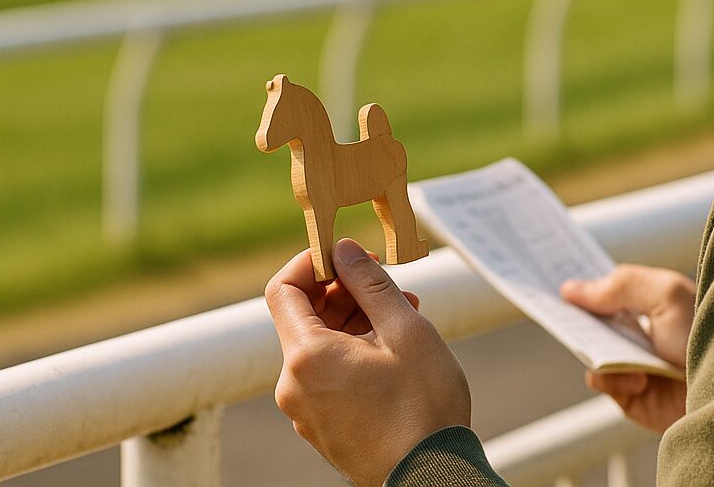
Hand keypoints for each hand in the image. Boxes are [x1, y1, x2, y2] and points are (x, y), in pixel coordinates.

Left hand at [266, 238, 470, 486]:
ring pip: (319, 347)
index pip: (283, 289)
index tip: (347, 255)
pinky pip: (327, 376)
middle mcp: (294, 386)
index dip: (311, 262)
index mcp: (307, 357)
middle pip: (303, 318)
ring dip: (354, 322)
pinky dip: (353, 353)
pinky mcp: (322, 427)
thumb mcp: (405, 330)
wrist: (431, 477)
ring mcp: (305, 411)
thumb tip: (344, 249)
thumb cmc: (423, 406)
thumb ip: (370, 283)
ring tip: (403, 317)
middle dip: (344, 293)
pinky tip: (393, 353)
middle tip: (388, 285)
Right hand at [561, 264, 694, 432]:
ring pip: (592, 350)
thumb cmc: (708, 337)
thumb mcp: (666, 294)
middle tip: (560, 310)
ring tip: (620, 353)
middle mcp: (643, 334)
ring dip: (601, 350)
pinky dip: (611, 378)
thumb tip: (571, 290)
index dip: (585, 284)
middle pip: (595, 319)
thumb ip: (619, 286)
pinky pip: (601, 382)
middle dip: (579, 315)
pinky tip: (638, 378)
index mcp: (654, 304)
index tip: (554, 275)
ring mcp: (636, 365)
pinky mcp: (633, 397)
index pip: (611, 289)